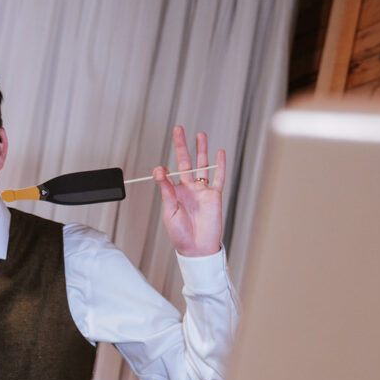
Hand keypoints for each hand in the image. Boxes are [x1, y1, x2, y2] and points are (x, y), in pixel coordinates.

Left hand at [152, 126, 224, 256]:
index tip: (159, 170)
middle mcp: (189, 189)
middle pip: (186, 162)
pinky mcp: (215, 196)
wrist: (197, 248)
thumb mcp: (169, 211)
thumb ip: (166, 190)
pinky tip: (219, 153)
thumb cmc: (181, 235)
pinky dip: (220, 165)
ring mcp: (202, 191)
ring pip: (203, 166)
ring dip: (201, 150)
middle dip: (182, 146)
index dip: (163, 171)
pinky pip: (218, 178)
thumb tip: (159, 171)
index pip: (168, 175)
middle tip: (178, 130)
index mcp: (175, 194)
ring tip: (200, 135)